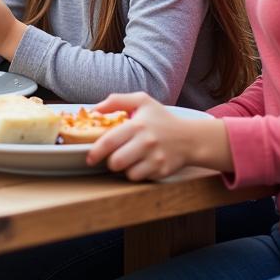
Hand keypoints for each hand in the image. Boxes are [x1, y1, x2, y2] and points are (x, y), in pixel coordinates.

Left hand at [85, 92, 229, 180]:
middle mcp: (146, 142)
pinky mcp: (162, 171)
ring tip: (128, 159)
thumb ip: (116, 101)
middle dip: (109, 162)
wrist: (190, 138)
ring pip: (127, 173)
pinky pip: (141, 178)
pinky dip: (137, 173)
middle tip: (112, 157)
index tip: (89, 157)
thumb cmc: (161, 118)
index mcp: (137, 125)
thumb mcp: (141, 100)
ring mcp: (155, 159)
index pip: (109, 141)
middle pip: (116, 162)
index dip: (95, 152)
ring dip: (124, 168)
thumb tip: (94, 109)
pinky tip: (141, 163)